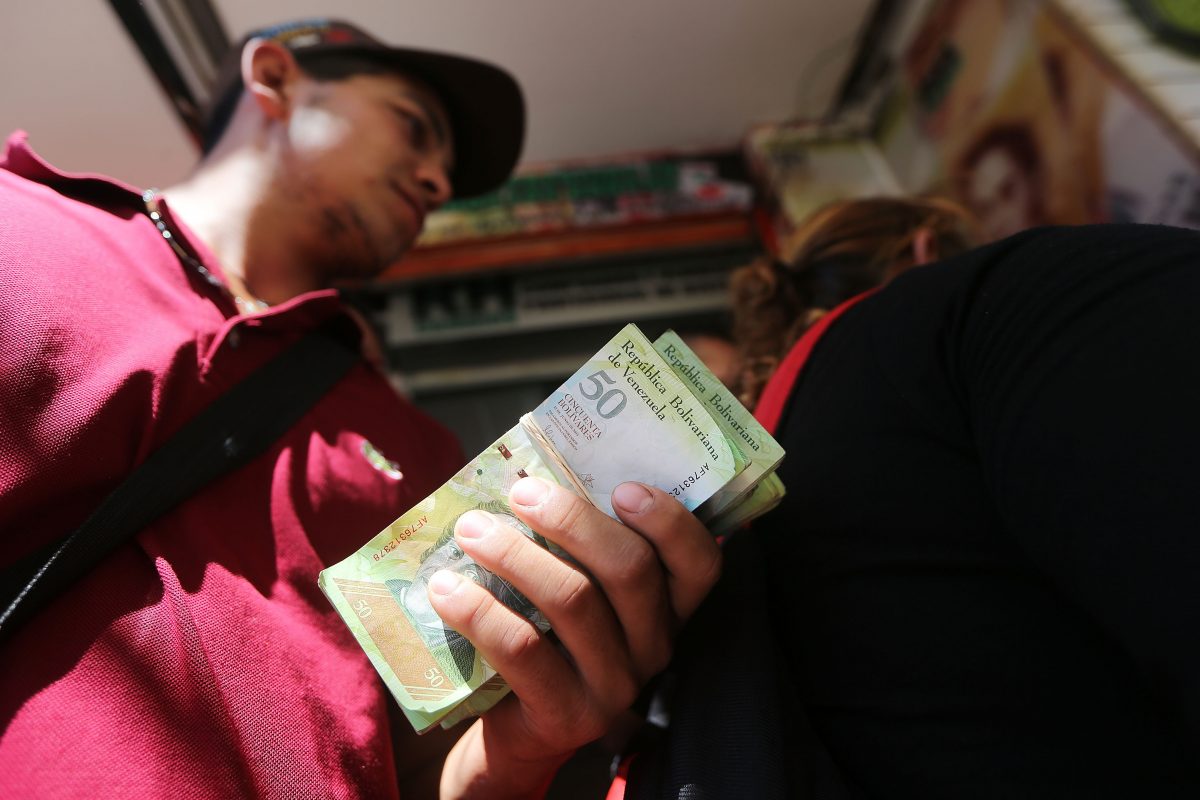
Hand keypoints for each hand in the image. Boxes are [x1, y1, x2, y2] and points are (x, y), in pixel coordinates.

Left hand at [431, 476, 720, 798]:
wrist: (513, 727)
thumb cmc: (546, 632)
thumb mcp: (576, 586)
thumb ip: (576, 543)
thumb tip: (529, 472)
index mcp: (668, 608)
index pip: (700, 564)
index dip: (670, 522)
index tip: (622, 487)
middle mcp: (655, 647)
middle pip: (630, 570)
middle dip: (572, 520)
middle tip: (521, 493)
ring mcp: (615, 687)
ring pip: (573, 601)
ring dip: (515, 554)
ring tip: (472, 530)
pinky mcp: (566, 716)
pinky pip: (522, 649)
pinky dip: (479, 609)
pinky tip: (446, 587)